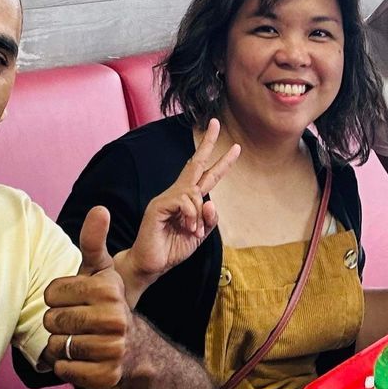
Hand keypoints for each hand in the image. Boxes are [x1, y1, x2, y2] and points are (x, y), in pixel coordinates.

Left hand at [42, 207, 132, 388]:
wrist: (133, 348)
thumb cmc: (105, 304)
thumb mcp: (99, 272)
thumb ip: (94, 241)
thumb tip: (100, 209)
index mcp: (109, 290)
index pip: (52, 294)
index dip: (56, 298)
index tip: (72, 300)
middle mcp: (115, 320)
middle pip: (53, 321)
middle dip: (56, 324)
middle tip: (74, 323)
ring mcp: (113, 350)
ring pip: (57, 347)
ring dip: (60, 346)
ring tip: (78, 340)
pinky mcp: (107, 376)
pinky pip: (64, 370)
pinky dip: (65, 367)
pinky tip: (80, 359)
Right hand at [116, 119, 239, 301]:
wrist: (152, 265)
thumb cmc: (172, 250)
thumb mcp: (199, 236)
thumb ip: (209, 220)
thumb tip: (212, 202)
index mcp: (188, 201)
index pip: (205, 176)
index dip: (220, 161)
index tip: (235, 147)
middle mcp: (177, 195)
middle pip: (195, 164)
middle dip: (208, 144)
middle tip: (217, 123)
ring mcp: (166, 198)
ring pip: (194, 192)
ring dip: (199, 215)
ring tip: (192, 232)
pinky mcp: (158, 206)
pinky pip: (184, 202)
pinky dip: (191, 217)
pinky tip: (187, 229)